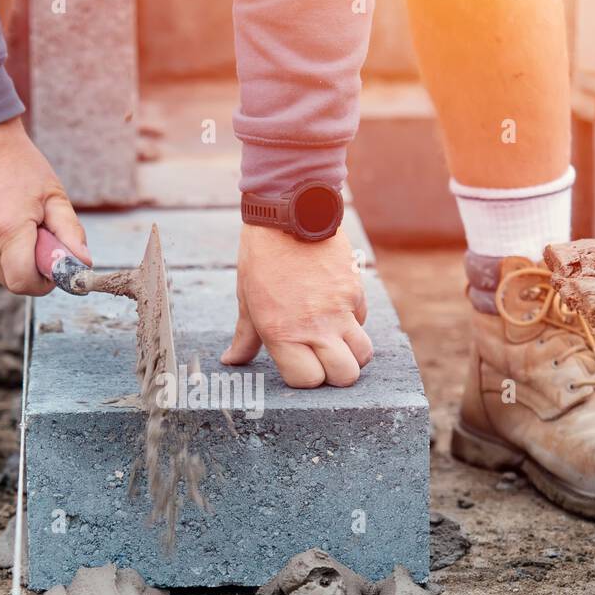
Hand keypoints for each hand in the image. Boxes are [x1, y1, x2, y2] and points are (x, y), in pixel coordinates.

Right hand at [0, 117, 89, 294]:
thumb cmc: (19, 162)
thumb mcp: (53, 195)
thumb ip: (71, 232)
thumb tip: (83, 263)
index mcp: (9, 232)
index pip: (25, 283)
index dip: (45, 282)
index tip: (56, 264)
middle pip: (12, 282)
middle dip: (33, 272)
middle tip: (44, 243)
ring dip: (17, 260)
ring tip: (25, 226)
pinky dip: (3, 248)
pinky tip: (8, 219)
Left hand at [222, 224, 372, 387]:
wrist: (289, 214)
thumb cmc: (262, 258)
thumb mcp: (247, 299)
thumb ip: (245, 337)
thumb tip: (231, 361)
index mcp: (280, 333)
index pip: (307, 381)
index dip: (306, 378)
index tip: (300, 366)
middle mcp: (313, 327)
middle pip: (344, 375)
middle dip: (336, 374)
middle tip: (324, 360)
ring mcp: (338, 310)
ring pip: (363, 354)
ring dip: (353, 354)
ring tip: (337, 342)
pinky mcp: (354, 291)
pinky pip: (362, 320)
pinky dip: (354, 322)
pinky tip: (336, 308)